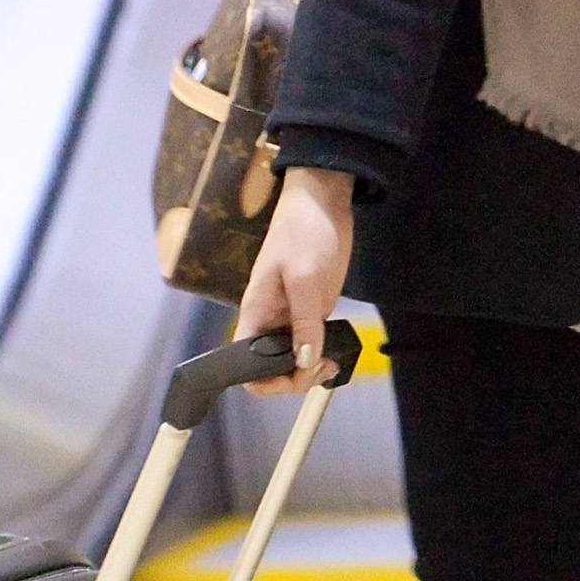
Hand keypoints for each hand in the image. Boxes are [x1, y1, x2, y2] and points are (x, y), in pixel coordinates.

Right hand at [235, 167, 354, 391]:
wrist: (323, 201)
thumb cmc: (304, 232)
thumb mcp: (304, 277)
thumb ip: (303, 322)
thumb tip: (303, 361)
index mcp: (255, 313)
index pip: (243, 364)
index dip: (264, 379)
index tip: (292, 374)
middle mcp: (269, 321)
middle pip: (269, 369)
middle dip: (293, 378)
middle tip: (321, 366)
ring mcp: (291, 317)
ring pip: (292, 361)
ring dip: (309, 370)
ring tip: (332, 362)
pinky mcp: (312, 311)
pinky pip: (310, 345)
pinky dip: (321, 356)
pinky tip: (336, 353)